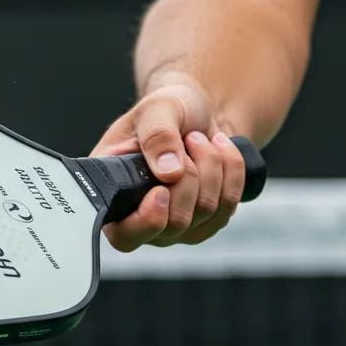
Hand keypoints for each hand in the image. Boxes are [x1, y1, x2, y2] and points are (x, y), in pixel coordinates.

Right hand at [90, 77, 245, 250]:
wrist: (195, 114)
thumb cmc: (167, 111)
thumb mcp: (156, 109)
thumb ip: (157, 136)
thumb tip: (169, 173)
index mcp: (114, 193)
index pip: (124, 235)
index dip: (147, 221)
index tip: (162, 189)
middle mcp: (141, 217)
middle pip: (176, 222)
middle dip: (190, 175)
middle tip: (186, 141)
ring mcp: (176, 225)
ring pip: (206, 211)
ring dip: (211, 165)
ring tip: (198, 140)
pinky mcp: (206, 221)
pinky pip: (229, 204)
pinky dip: (231, 170)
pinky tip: (219, 150)